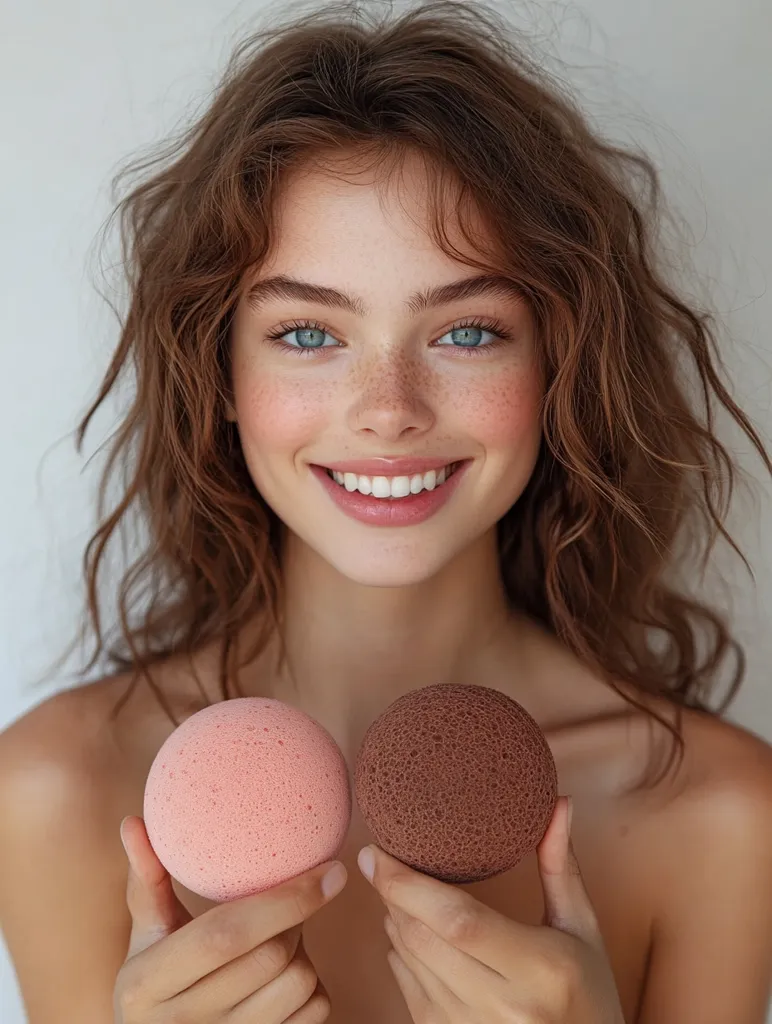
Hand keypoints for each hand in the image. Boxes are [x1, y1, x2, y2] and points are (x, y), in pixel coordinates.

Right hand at [114, 815, 346, 1022]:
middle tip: (289, 897)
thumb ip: (147, 881)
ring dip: (304, 951)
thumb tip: (133, 822)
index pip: (224, 935)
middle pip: (271, 956)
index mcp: (145, 983)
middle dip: (294, 918)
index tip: (329, 868)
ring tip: (280, 937)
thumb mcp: (145, 937)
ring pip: (298, 985)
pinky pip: (314, 1012)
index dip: (282, 900)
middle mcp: (180, 1023)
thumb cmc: (156, 982)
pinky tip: (285, 975)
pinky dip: (313, 986)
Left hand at [357, 796, 625, 1022]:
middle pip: (422, 939)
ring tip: (399, 894)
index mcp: (541, 969)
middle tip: (383, 860)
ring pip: (409, 965)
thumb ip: (561, 866)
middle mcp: (503, 1007)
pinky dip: (400, 958)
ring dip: (394, 922)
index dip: (407, 885)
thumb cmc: (590, 994)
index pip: (458, 920)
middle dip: (393, 895)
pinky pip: (409, 993)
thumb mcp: (582, 929)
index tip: (378, 852)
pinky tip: (408, 936)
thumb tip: (559, 802)